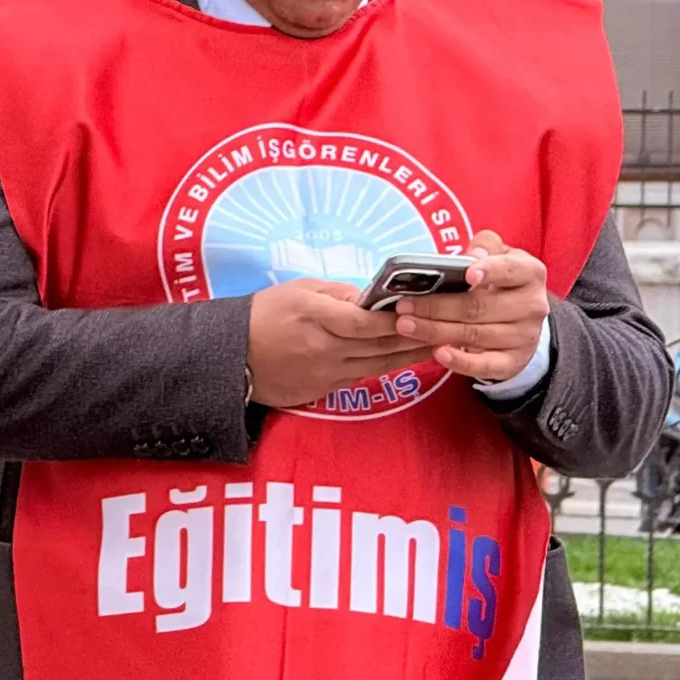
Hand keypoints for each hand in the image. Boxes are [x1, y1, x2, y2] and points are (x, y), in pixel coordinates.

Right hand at [246, 278, 435, 409]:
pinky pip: (363, 377)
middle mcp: (323, 348)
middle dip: (417, 337)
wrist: (230, 357)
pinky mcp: (324, 389)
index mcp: (314, 317)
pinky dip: (387, 367)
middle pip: (380, 345)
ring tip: (439, 344)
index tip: (424, 309)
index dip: (398, 319)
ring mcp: (325, 372)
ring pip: (378, 365)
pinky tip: (406, 359)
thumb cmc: (263, 315)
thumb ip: (337, 293)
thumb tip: (372, 299)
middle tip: (448, 327)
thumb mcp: (296, 290)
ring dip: (411, 355)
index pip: (366, 322)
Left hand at [391, 230, 549, 382]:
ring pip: (475, 335)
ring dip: (436, 331)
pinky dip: (461, 361)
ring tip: (405, 325)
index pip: (510, 270)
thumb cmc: (501, 280)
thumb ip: (485, 247)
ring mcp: (524, 336)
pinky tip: (437, 353)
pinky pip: (486, 366)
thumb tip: (470, 255)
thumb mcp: (498, 255)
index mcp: (529, 273)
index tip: (467, 274)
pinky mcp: (513, 362)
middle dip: (438, 307)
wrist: (523, 319)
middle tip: (403, 305)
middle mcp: (532, 306)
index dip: (490, 271)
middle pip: (480, 307)